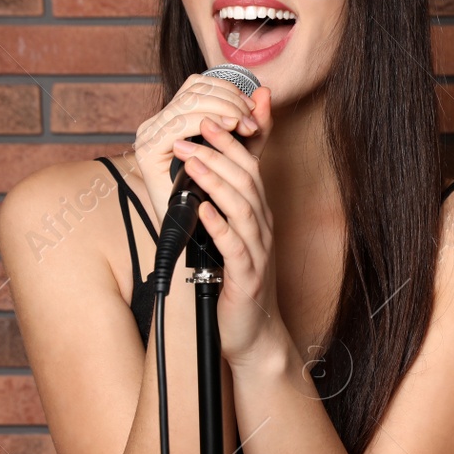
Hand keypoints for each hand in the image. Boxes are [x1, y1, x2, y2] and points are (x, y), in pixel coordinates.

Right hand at [132, 72, 260, 230]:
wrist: (198, 232)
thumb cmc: (216, 194)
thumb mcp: (241, 153)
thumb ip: (254, 124)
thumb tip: (265, 92)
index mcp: (176, 118)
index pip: (199, 85)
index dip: (228, 91)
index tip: (251, 109)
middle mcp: (159, 123)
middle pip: (194, 91)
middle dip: (229, 101)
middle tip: (251, 120)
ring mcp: (150, 135)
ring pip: (188, 105)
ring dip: (222, 111)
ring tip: (243, 127)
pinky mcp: (148, 152)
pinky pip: (177, 127)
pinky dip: (204, 124)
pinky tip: (225, 131)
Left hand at [170, 88, 285, 365]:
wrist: (253, 333)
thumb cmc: (236, 283)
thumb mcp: (230, 236)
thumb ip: (219, 204)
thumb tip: (200, 174)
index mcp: (258, 215)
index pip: (248, 167)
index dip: (229, 141)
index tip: (206, 119)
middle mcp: (263, 227)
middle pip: (246, 180)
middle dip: (218, 153)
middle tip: (190, 134)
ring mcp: (258, 251)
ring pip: (242, 207)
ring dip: (215, 182)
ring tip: (191, 163)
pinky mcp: (248, 277)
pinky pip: (235, 246)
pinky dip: (218, 225)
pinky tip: (202, 210)